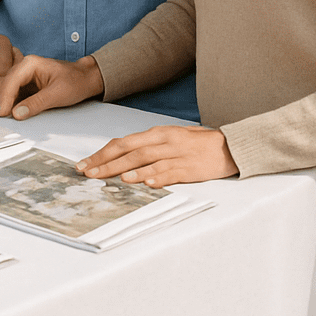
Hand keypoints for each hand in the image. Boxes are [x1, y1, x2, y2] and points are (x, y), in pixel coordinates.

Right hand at [0, 55, 103, 119]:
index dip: (4, 97)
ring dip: (3, 101)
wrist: (86, 79)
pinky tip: (8, 112)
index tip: (2, 112)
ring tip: (0, 115)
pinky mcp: (27, 84)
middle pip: (5, 83)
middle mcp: (24, 67)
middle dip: (0, 100)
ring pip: (7, 88)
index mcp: (30, 64)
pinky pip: (14, 93)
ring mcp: (25, 75)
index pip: (11, 80)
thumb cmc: (75, 82)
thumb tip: (17, 113)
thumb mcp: (57, 94)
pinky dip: (10, 102)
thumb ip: (36, 103)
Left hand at [76, 126, 236, 187]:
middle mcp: (165, 141)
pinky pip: (171, 172)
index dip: (102, 153)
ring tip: (112, 178)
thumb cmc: (197, 143)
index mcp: (157, 133)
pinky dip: (157, 177)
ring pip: (148, 160)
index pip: (123, 142)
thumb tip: (121, 156)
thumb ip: (148, 146)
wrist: (230, 146)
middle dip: (107, 162)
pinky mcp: (191, 168)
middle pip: (131, 151)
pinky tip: (145, 183)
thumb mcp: (170, 139)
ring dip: (129, 170)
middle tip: (89, 173)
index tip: (85, 164)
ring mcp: (178, 154)